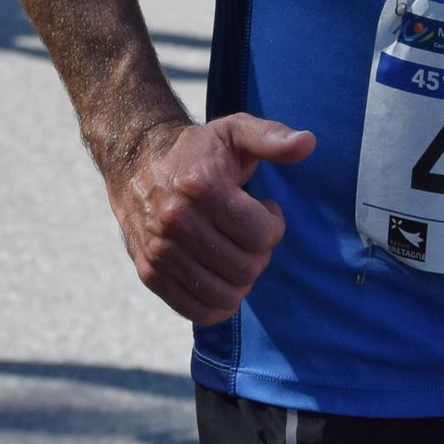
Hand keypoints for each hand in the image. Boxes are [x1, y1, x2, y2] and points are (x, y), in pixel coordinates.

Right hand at [104, 114, 313, 322]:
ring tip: (234, 253)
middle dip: (259, 254)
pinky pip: (199, 312)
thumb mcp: (235, 131)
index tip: (263, 209)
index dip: (273, 225)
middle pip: (246, 268)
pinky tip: (219, 276)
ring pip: (226, 296)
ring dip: (241, 280)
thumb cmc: (197, 151)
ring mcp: (160, 251)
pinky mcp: (150, 273)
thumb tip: (307, 143)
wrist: (136, 164)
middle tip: (248, 234)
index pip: (261, 235)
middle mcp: (176, 221)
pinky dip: (219, 305)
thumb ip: (272, 137)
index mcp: (201, 185)